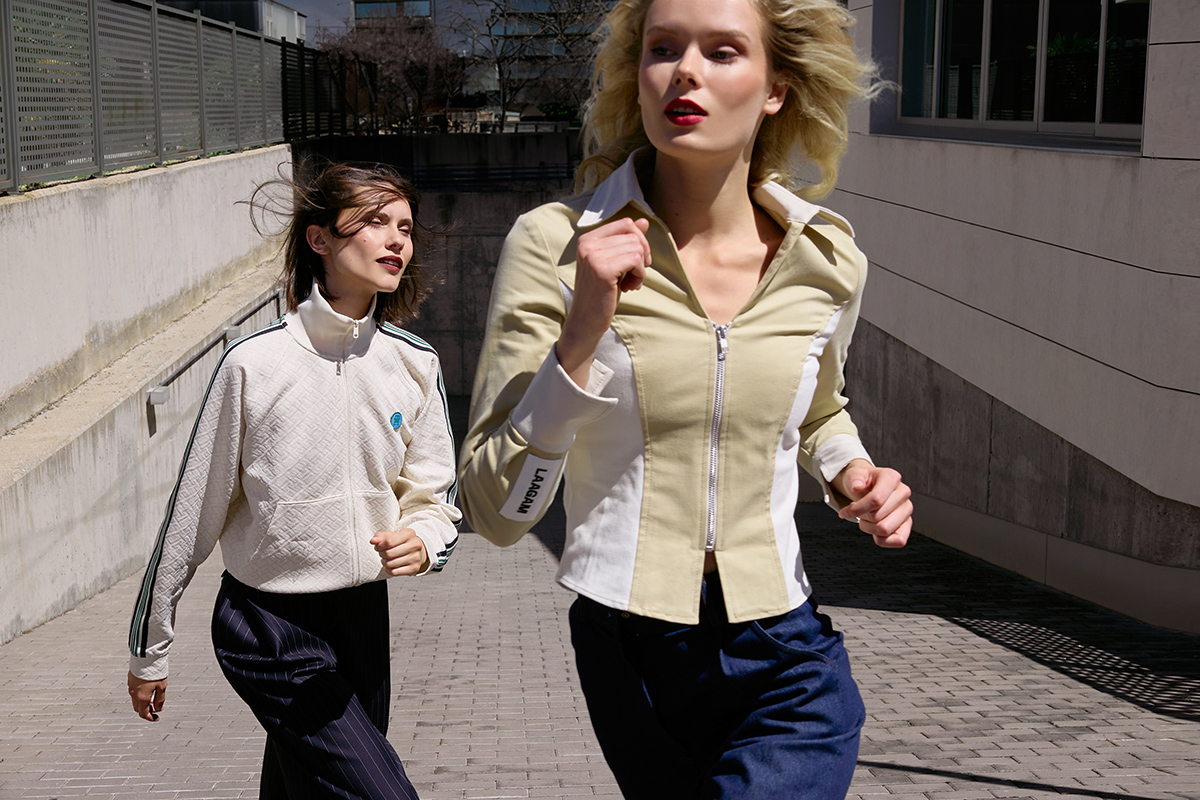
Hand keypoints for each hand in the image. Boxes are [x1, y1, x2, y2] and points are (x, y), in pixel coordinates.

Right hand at [128, 671, 165, 721]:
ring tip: (154, 696)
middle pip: (138, 708)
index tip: (156, 718)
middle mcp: (133, 693)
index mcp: (141, 697)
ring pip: (135, 700)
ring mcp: (130, 686)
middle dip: (146, 710)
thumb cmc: (155, 671)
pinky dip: (140, 694)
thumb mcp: (162, 686)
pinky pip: (134, 691)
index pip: (143, 713)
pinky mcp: (130, 679)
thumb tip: (158, 709)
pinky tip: (149, 688)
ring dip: (143, 702)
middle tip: (156, 706)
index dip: (150, 718)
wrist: (146, 657)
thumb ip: (160, 699)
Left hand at [370, 528, 428, 575]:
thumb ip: (380, 536)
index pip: (389, 541)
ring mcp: (416, 557)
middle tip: (383, 553)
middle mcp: (415, 545)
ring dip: (385, 562)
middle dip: (382, 554)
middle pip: (389, 553)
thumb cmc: (401, 542)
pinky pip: (394, 572)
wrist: (416, 551)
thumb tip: (373, 541)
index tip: (378, 547)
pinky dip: (389, 570)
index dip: (380, 546)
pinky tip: (391, 566)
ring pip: (391, 564)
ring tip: (387, 559)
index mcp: (409, 534)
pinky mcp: (414, 568)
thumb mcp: (391, 535)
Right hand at [557, 217, 650, 387]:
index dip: (639, 240)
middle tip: (636, 274)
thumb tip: (644, 221)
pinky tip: (629, 288)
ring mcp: (593, 256)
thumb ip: (626, 241)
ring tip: (629, 284)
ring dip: (640, 269)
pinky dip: (639, 275)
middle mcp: (587, 244)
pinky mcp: (602, 270)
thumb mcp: (615, 264)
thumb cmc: (601, 293)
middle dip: (642, 255)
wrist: (586, 321)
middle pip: (633, 235)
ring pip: (636, 248)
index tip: (638, 262)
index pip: (625, 223)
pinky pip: (636, 260)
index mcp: (587, 239)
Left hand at [832, 459, 912, 547]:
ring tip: (866, 519)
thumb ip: (855, 479)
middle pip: (878, 516)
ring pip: (885, 529)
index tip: (845, 511)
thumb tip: (857, 487)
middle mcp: (903, 493)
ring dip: (869, 528)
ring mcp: (906, 509)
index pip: (876, 499)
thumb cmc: (863, 482)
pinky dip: (883, 540)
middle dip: (861, 517)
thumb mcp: (854, 475)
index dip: (857, 509)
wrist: (869, 487)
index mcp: (891, 478)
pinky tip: (874, 530)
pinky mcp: (907, 524)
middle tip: (858, 512)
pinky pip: (899, 540)